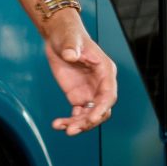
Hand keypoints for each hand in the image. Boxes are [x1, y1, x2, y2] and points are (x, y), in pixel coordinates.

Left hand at [41, 11, 116, 134]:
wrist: (59, 37)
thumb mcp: (70, 39)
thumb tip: (70, 55)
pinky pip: (77, 113)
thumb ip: (72, 48)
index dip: (102, 108)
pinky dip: (69, 121)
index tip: (92, 118)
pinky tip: (57, 124)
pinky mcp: (77, 96)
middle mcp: (100, 85)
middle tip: (72, 129)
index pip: (108, 95)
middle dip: (89, 121)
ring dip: (78, 124)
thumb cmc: (69, 35)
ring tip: (62, 128)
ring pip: (89, 115)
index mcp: (105, 71)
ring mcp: (89, 92)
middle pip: (101, 109)